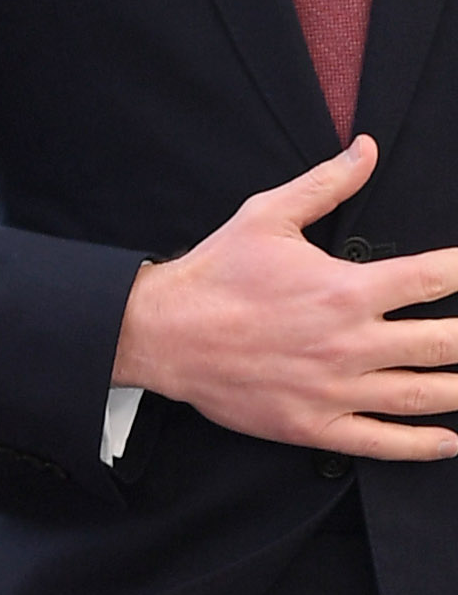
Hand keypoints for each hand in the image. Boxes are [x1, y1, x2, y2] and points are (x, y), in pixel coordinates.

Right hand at [113, 137, 457, 457]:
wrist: (163, 335)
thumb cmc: (215, 276)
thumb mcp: (268, 215)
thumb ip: (327, 183)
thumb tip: (368, 149)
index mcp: (347, 289)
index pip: (434, 278)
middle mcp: (350, 343)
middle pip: (445, 343)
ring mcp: (335, 389)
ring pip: (422, 395)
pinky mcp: (313, 425)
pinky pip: (379, 441)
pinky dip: (421, 445)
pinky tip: (448, 440)